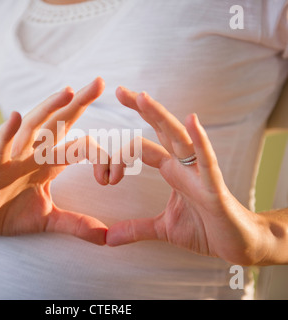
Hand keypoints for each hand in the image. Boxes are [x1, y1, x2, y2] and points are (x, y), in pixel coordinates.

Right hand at [0, 78, 108, 244]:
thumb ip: (76, 224)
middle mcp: (35, 153)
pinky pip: (1, 147)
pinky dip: (8, 133)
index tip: (110, 179)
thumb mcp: (49, 220)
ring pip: (33, 128)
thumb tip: (106, 238)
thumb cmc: (10, 213)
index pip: (81, 147)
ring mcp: (14, 157)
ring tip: (66, 91)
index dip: (100, 157)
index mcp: (51, 162)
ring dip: (48, 108)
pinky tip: (17, 118)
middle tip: (98, 82)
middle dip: (77, 103)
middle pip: (59, 123)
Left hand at [106, 87, 268, 264]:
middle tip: (121, 90)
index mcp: (172, 171)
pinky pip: (206, 161)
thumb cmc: (205, 230)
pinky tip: (191, 120)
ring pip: (179, 139)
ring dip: (161, 117)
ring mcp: (199, 172)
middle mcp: (184, 165)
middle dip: (143, 109)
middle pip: (161, 130)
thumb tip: (108, 238)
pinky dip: (199, 141)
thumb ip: (136, 228)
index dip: (120, 155)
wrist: (236, 245)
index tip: (102, 171)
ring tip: (143, 97)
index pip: (142, 148)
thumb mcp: (163, 229)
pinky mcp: (214, 187)